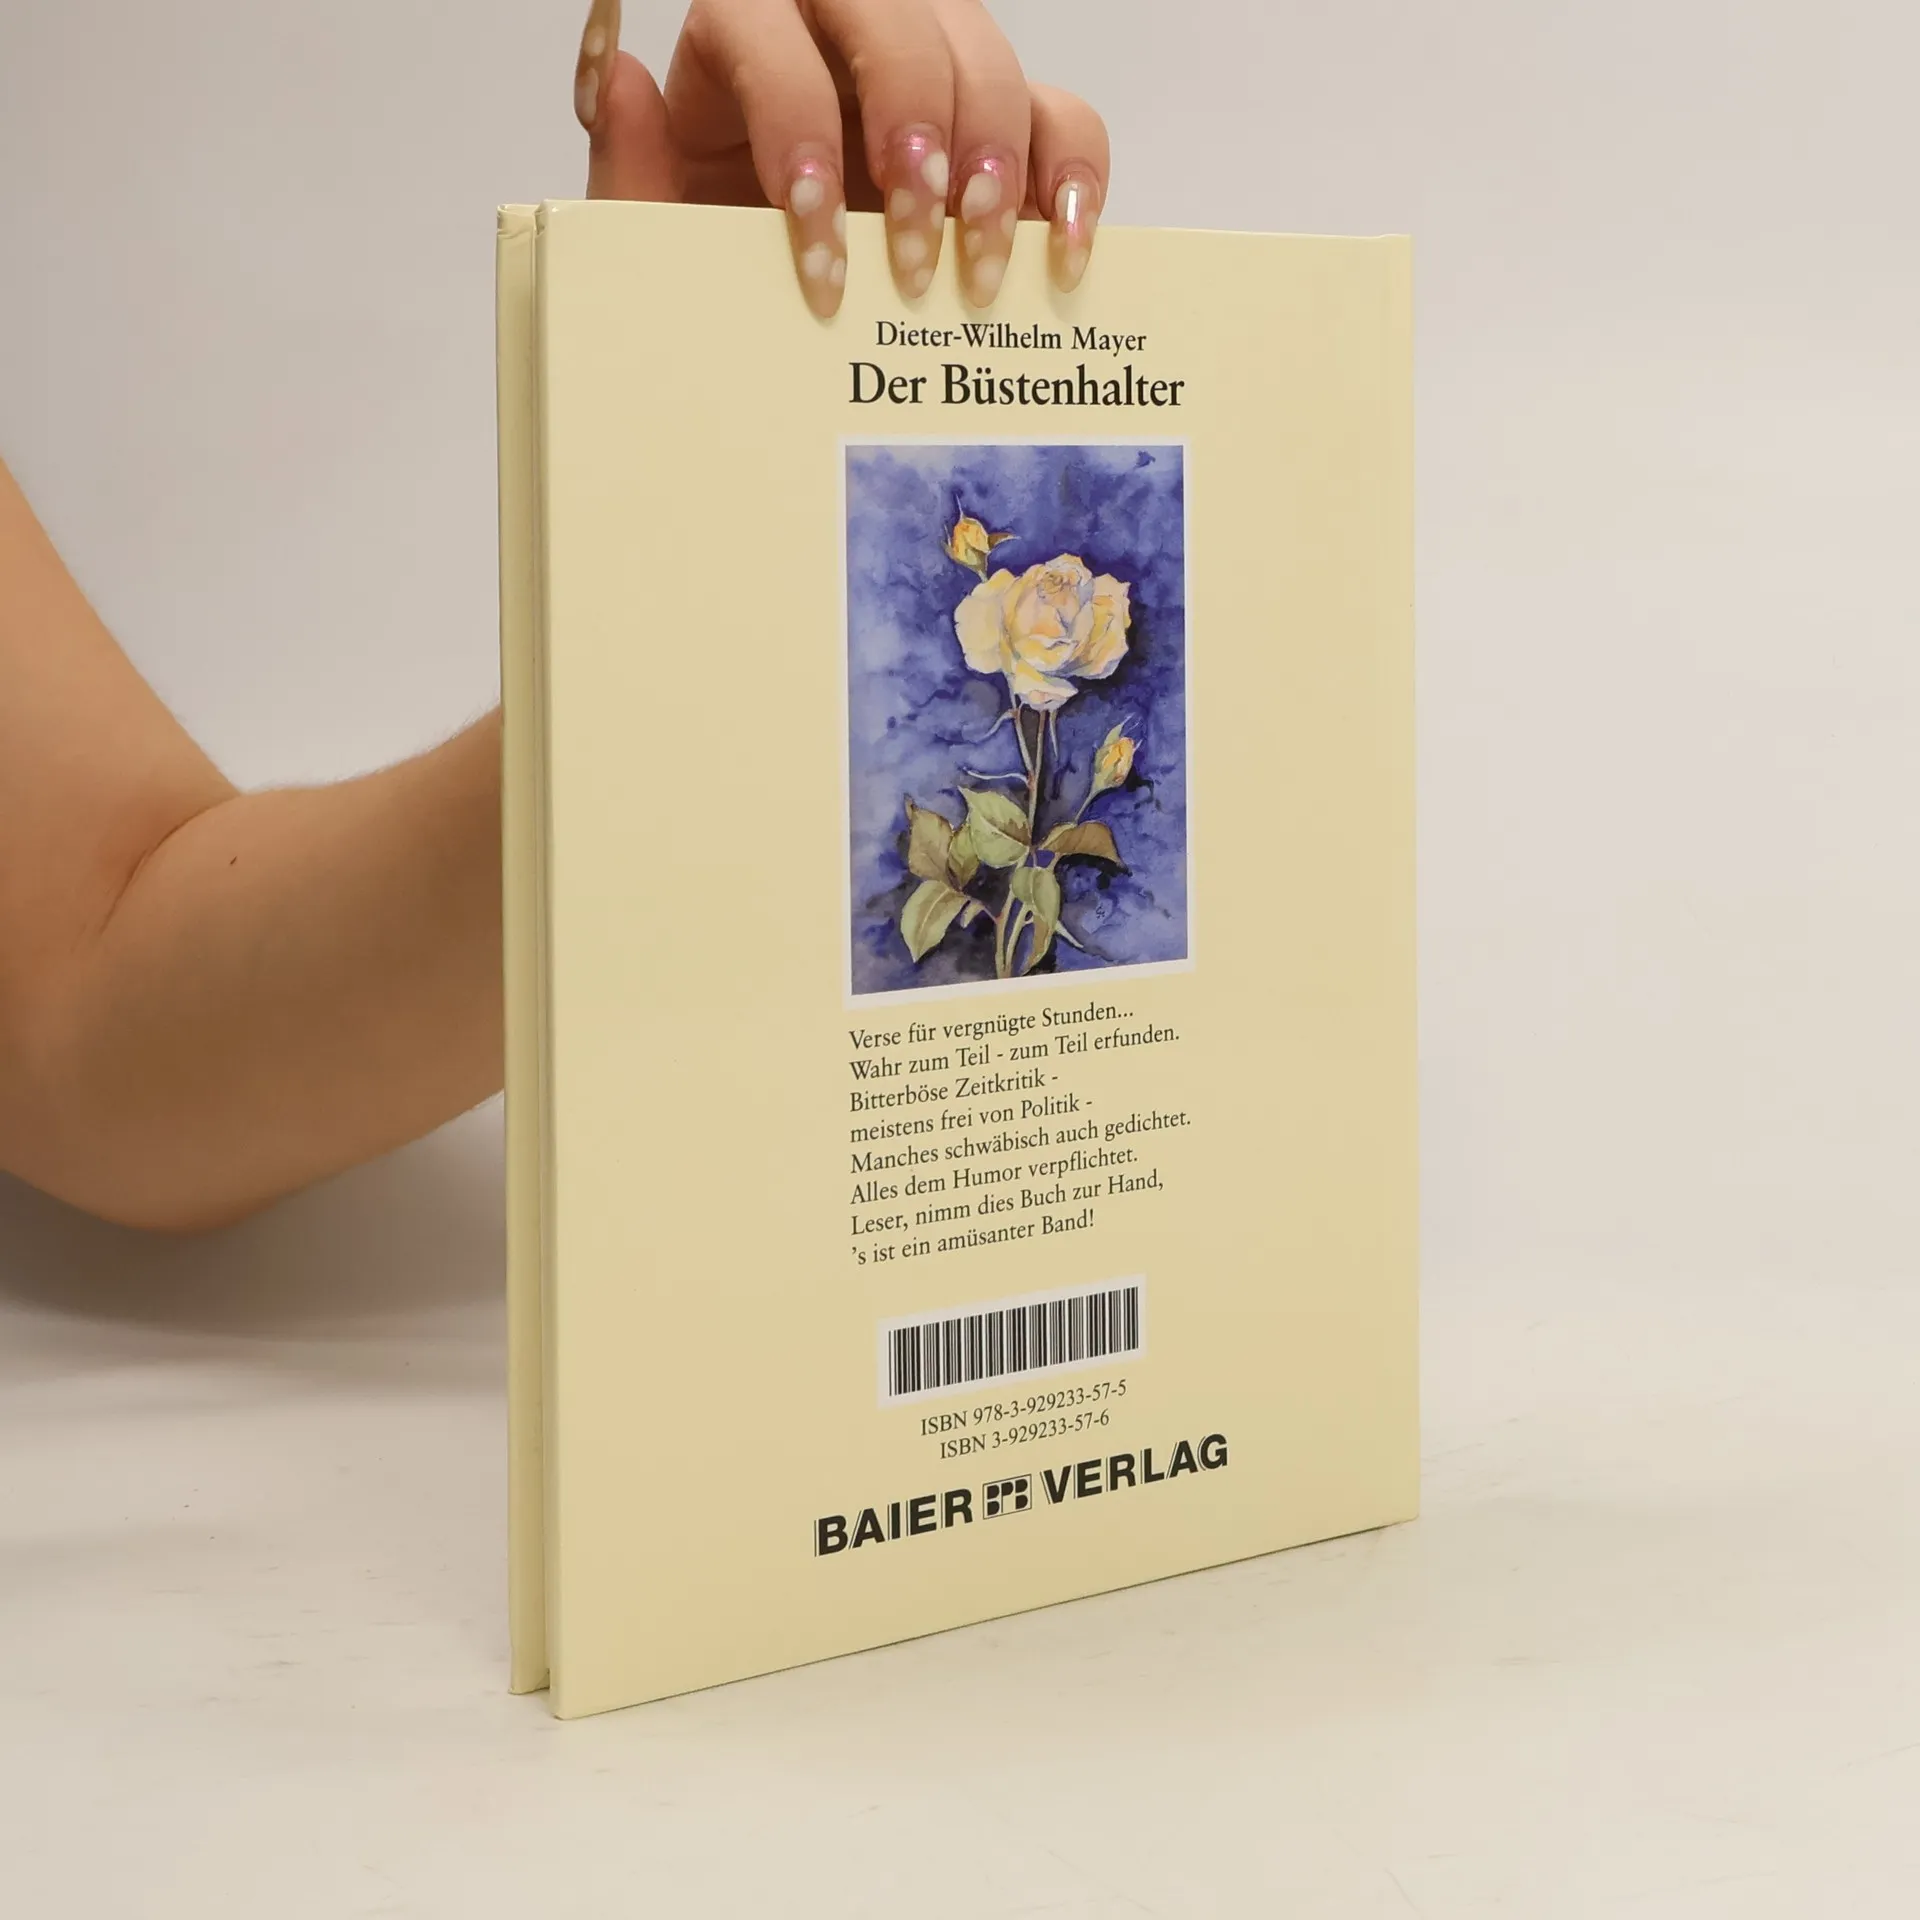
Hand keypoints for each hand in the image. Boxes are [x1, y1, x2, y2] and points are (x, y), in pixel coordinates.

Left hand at [573, 1, 1107, 316]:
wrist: (770, 328)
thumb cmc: (711, 275)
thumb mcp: (653, 243)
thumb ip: (628, 172)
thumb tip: (616, 78)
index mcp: (738, 46)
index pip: (764, 26)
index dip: (796, 123)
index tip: (818, 250)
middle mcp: (839, 37)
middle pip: (896, 12)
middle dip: (914, 130)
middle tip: (913, 252)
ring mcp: (929, 77)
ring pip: (986, 53)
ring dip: (993, 162)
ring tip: (975, 272)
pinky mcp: (1001, 133)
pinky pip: (1062, 119)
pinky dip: (1074, 180)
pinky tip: (1060, 255)